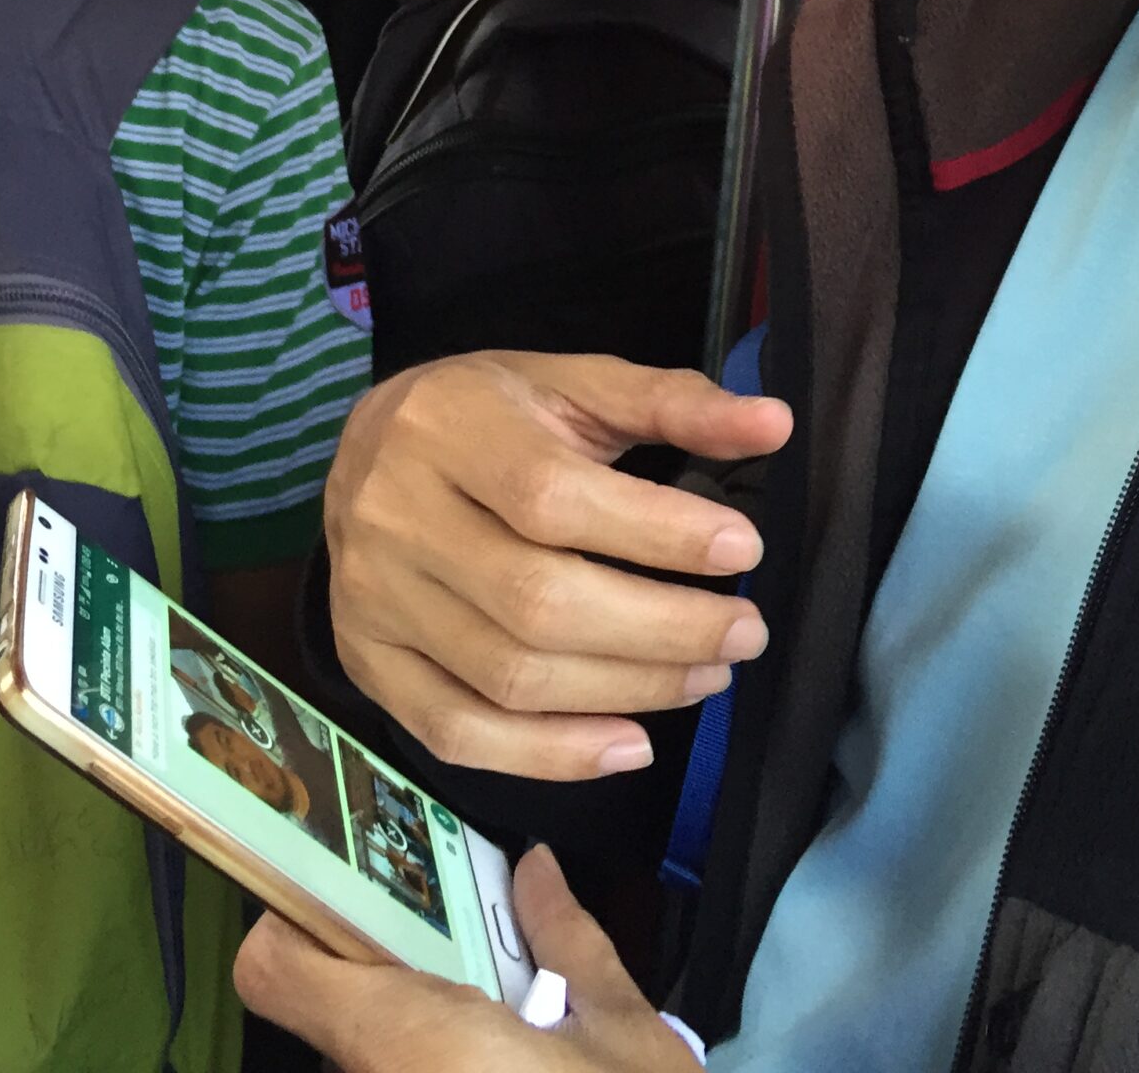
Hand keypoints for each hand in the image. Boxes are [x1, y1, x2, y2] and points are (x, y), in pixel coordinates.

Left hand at [236, 845, 699, 1072]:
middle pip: (333, 1014)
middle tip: (456, 952)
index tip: (360, 898)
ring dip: (410, 1038)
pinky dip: (427, 1064)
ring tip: (491, 1021)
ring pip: (366, 1059)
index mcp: (413, 1041)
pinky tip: (496, 1067)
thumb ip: (567, 939)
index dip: (301, 920)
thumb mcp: (621, 1029)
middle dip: (384, 975)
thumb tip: (536, 869)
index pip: (276, 968)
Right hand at [326, 352, 791, 779]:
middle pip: (536, 600)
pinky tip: (630, 744)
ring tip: (706, 676)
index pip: (551, 496)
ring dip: (626, 690)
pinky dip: (552, 755)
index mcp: (446, 427)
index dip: (655, 532)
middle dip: (660, 629)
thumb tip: (774, 424)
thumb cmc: (489, 414)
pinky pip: (459, 734)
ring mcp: (374, 601)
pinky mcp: (367, 665)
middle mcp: (395, 516)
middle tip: (745, 632)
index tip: (742, 548)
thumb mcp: (572, 383)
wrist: (363, 447)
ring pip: (508, 677)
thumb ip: (670, 403)